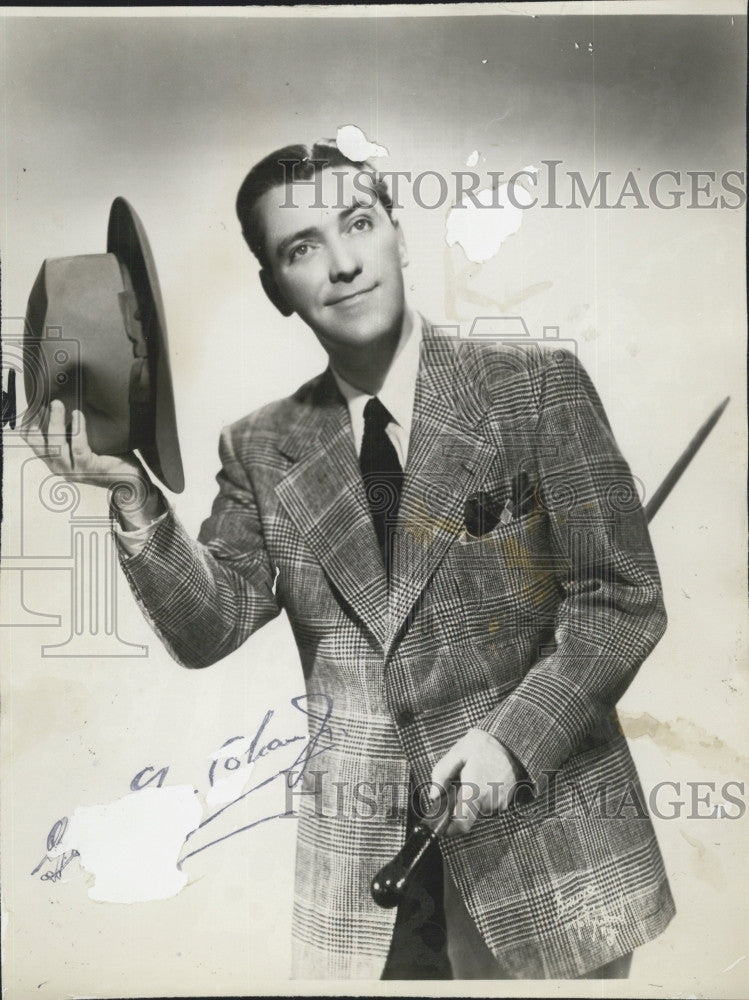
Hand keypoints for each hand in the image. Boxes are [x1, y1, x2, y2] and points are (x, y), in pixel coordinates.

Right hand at [21, 400, 162, 528]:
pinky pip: (78, 447)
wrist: (130, 480)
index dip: (28, 429)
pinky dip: (77, 429)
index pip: (35, 446)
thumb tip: (64, 405)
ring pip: (57, 447)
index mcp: (56, 462)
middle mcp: (60, 469)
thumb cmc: (107, 458)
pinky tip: (78, 415)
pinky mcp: (88, 470)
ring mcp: (73, 471)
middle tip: (46, 402)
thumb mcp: (84, 445)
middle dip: (39, 422)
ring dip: (55, 423)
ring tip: (57, 404)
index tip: (29, 410)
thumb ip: (71, 433)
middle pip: (41, 446)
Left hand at [430, 728, 520, 836]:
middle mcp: (489, 802)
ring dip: (473, 801)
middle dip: (460, 807)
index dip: (449, 829)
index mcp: (474, 791)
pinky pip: (490, 805)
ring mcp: (500, 803)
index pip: (461, 824)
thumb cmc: (484, 745)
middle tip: (459, 787)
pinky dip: (484, 797)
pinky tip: (484, 780)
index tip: (442, 824)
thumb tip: (434, 795)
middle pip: (468, 817)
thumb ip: (442, 773)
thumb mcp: (458, 752)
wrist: (513, 743)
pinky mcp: (507, 801)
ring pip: (479, 810)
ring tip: (475, 779)